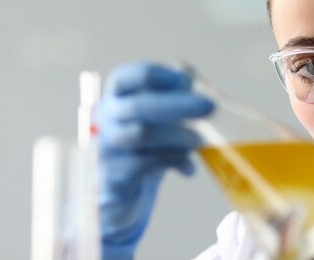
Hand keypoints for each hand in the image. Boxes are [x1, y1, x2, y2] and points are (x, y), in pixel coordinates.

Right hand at [98, 62, 213, 259]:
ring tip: (200, 141)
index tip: (185, 80)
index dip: (156, 75)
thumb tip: (190, 76)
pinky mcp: (111, 176)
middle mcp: (104, 120)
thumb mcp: (158, 124)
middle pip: (137, 105)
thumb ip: (171, 100)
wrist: (123, 197)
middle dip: (176, 104)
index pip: (126, 77)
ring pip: (141, 134)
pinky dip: (173, 162)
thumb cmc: (145, 151)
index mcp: (115, 100)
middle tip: (209, 106)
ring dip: (177, 136)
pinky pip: (145, 164)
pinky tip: (189, 169)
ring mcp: (104, 148)